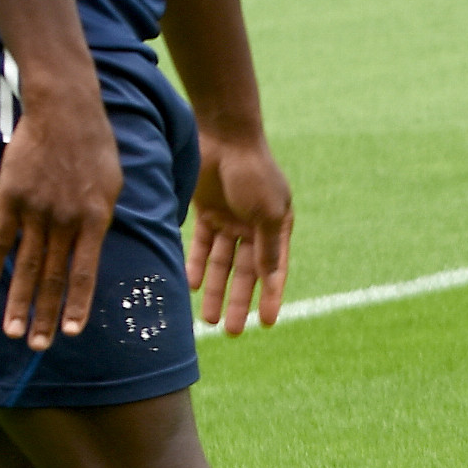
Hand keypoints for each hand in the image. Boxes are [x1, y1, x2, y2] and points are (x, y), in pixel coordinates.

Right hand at [0, 75, 123, 349]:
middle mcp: (64, 220)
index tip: (72, 333)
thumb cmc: (94, 146)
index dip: (77, 305)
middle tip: (37, 346)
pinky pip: (1, 237)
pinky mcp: (11, 197)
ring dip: (17, 301)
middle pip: (53, 277)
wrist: (64, 109)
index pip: (85, 273)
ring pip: (25, 265)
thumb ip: (100, 217)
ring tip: (11, 330)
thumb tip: (93, 245)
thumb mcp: (112, 184)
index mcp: (94, 219)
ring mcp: (35, 210)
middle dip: (44, 315)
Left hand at [187, 125, 293, 332]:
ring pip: (221, 264)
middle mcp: (254, 226)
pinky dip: (194, 265)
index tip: (266, 324)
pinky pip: (200, 246)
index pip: (274, 269)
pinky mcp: (206, 213)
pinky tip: (190, 286)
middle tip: (233, 332)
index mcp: (277, 226)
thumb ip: (267, 247)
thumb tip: (270, 280)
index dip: (270, 297)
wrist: (223, 135)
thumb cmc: (253, 172)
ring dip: (215, 291)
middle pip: (246, 272)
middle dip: (240, 301)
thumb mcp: (267, 212)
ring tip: (209, 320)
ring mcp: (229, 220)